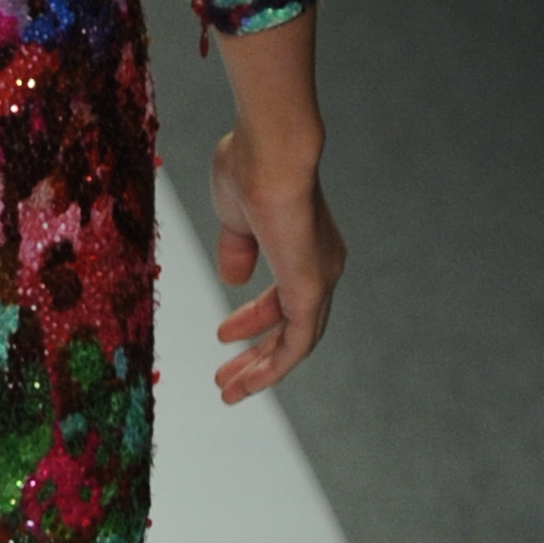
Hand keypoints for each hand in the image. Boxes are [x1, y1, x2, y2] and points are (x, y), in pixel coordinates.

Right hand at [210, 132, 344, 400]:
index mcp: (304, 247)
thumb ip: (236, 250)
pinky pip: (297, 344)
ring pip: (296, 342)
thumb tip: (233, 280)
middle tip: (225, 375)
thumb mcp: (234, 218)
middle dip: (256, 353)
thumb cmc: (249, 168)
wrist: (269, 151)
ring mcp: (319, 279)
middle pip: (291, 325)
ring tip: (228, 391)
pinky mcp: (311, 290)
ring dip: (261, 370)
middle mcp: (321, 266)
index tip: (222, 335)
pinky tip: (247, 383)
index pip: (282, 298)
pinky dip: (272, 368)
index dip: (252, 320)